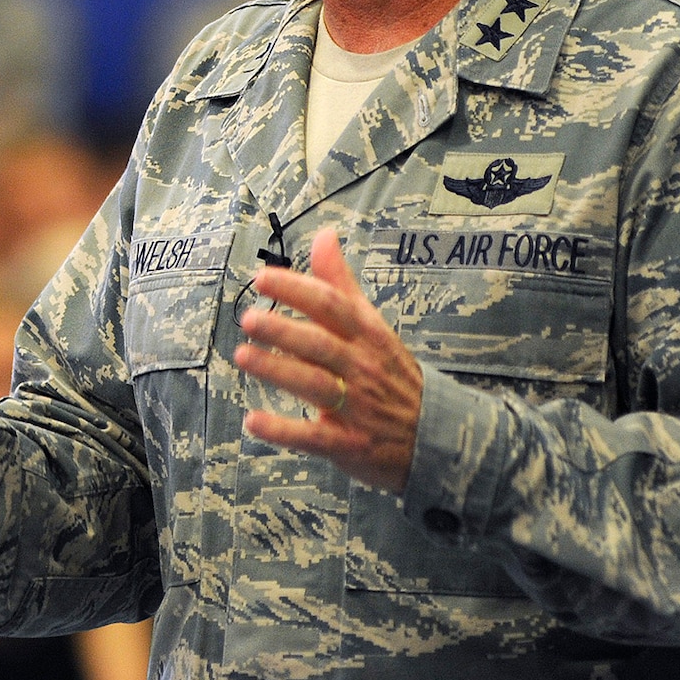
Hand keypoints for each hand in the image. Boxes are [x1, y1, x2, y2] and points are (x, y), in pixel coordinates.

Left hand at [233, 227, 422, 491]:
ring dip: (278, 370)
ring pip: (315, 385)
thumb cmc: (392, 374)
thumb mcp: (373, 326)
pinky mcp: (350, 443)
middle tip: (248, 319)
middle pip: (321, 344)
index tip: (262, 278)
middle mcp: (362, 367)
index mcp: (367, 335)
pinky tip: (254, 421)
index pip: (331, 305)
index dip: (297, 289)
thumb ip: (341, 284)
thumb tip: (323, 235)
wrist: (437, 436)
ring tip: (243, 356)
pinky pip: (314, 437)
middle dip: (284, 330)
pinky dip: (283, 431)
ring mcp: (358, 407)